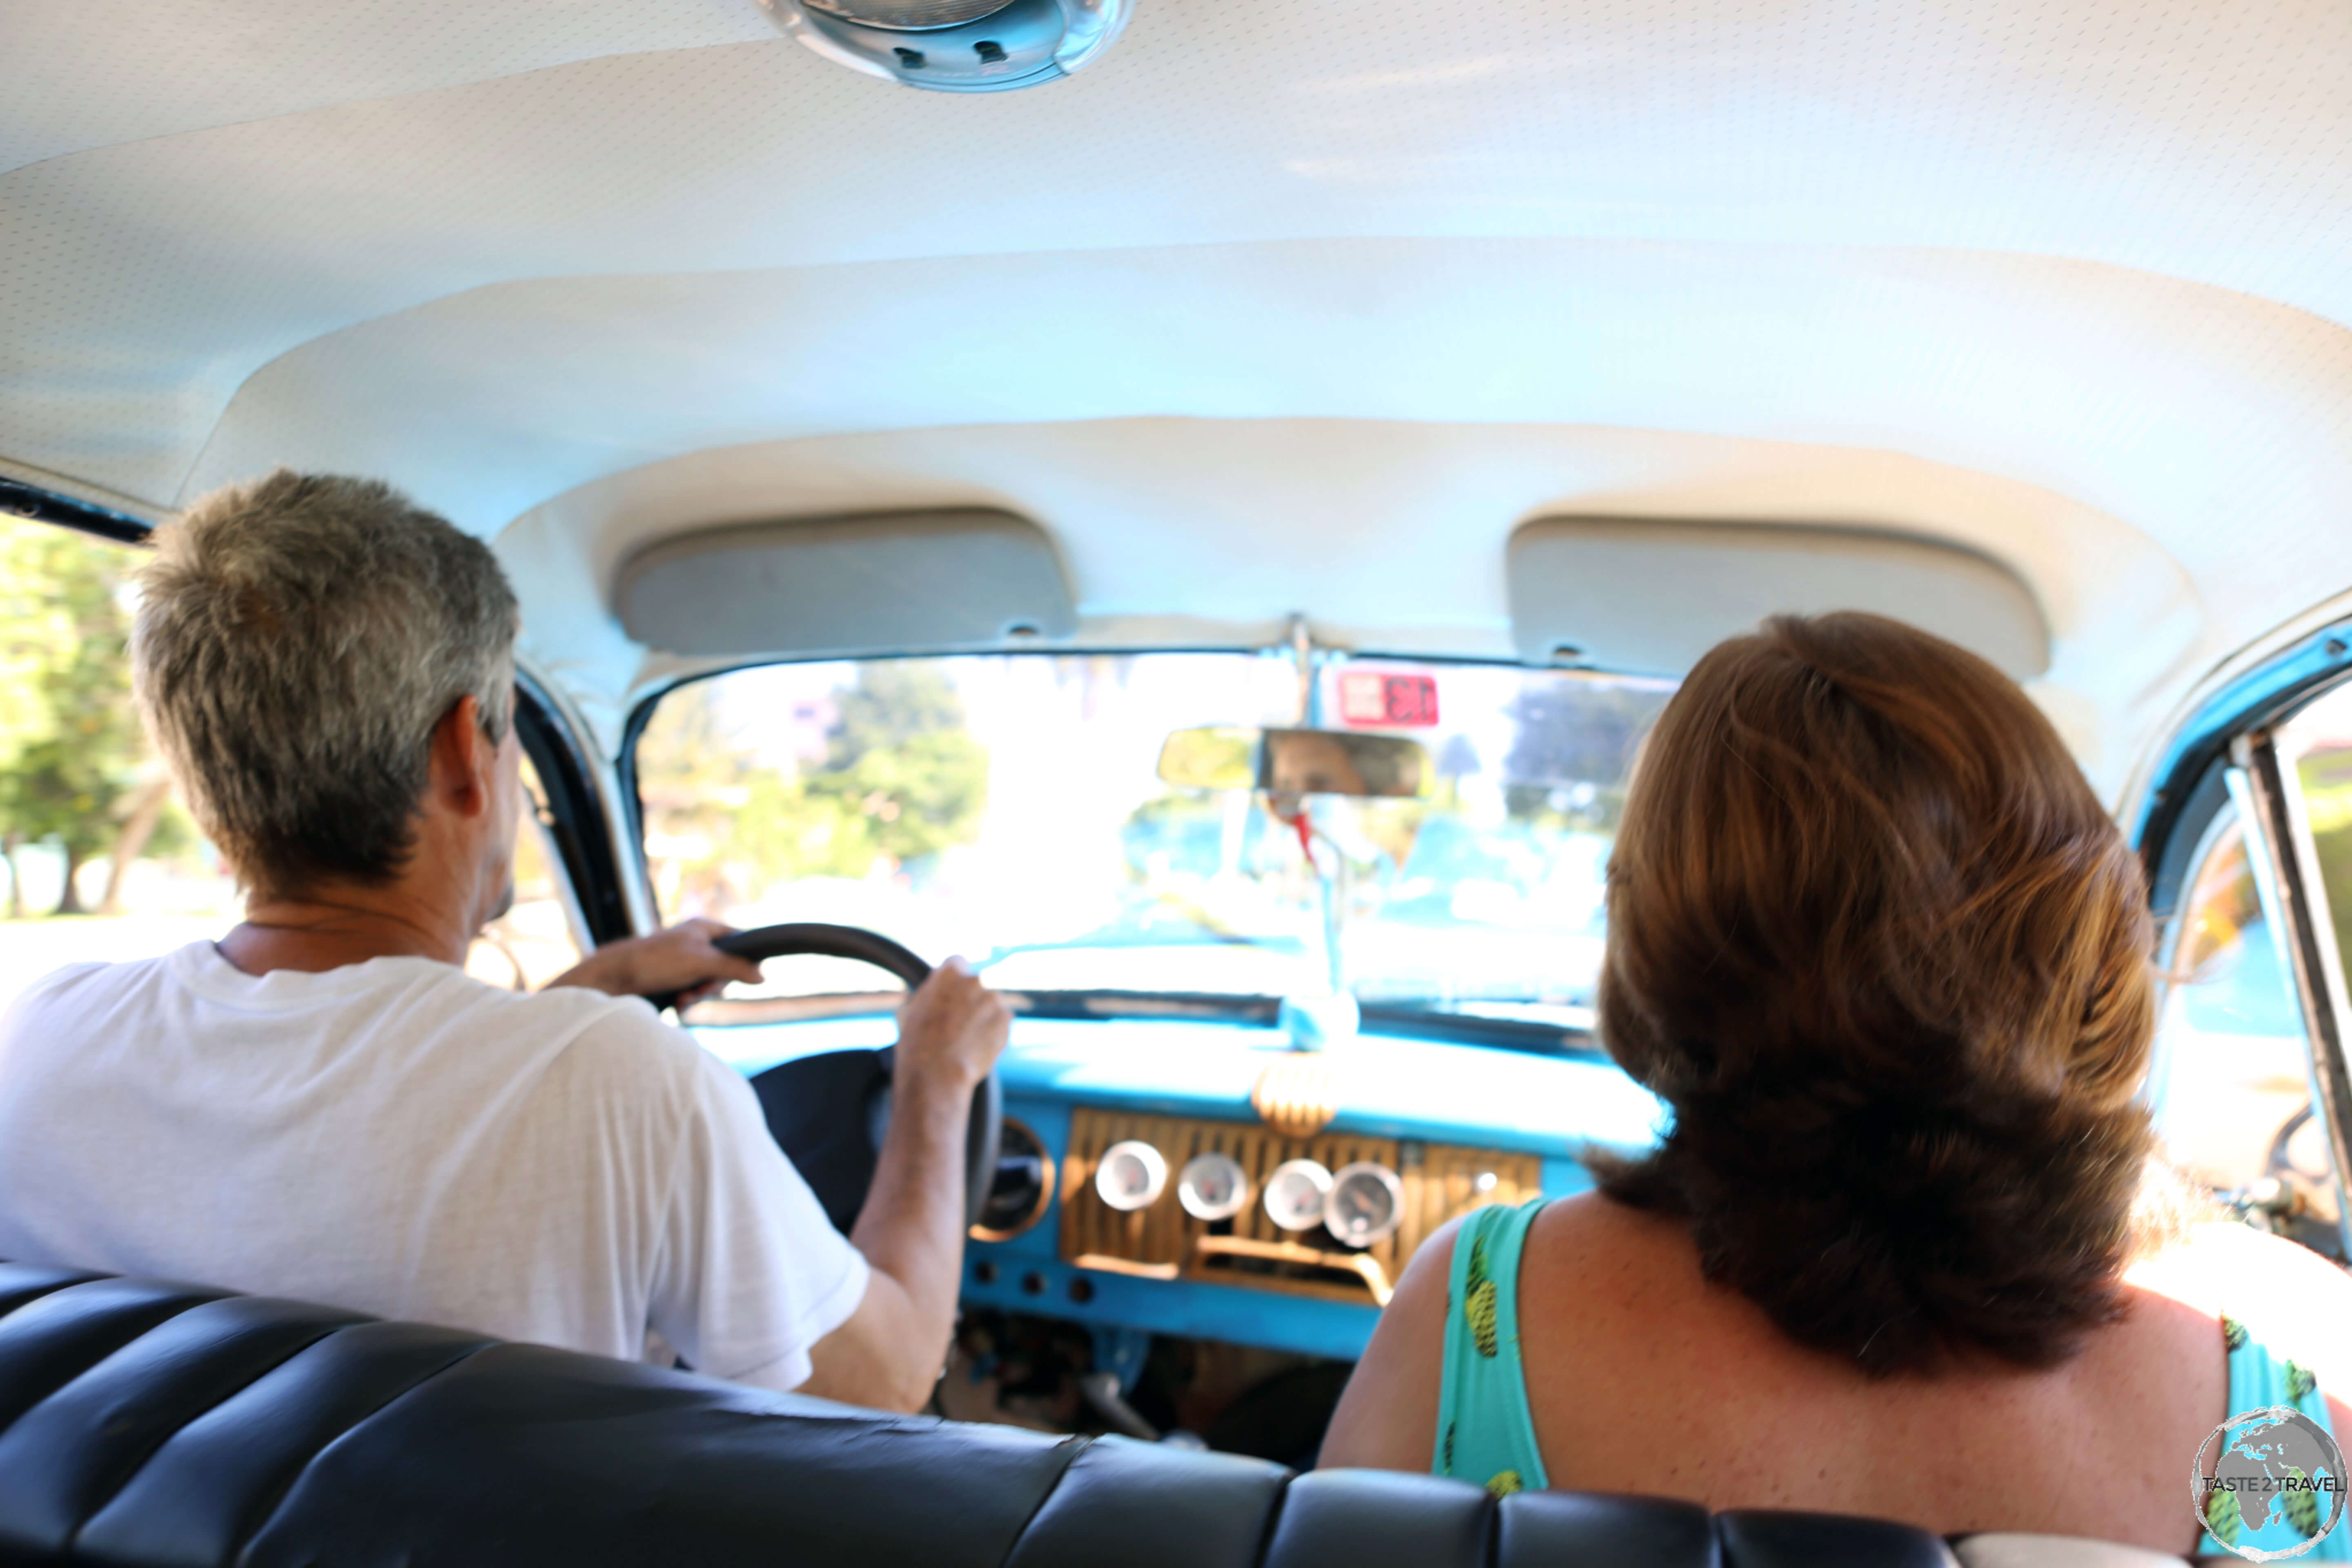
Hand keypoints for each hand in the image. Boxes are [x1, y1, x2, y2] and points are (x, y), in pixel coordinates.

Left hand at [542, 918, 764, 1004]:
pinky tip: (676, 1005)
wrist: (612, 978)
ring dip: (698, 996)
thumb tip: (763, 976)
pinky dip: (686, 1001)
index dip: (744, 960)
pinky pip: (691, 993)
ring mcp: (683, 962)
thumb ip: (734, 968)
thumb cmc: (655, 961)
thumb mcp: (701, 963)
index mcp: (703, 929)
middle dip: (713, 985)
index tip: (741, 976)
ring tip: (682, 999)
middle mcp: (695, 943)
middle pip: (725, 968)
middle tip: (700, 990)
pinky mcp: (671, 980)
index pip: (739, 940)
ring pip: (707, 984)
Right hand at [892, 957, 1010, 1097]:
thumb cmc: (917, 1045)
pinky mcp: (1006, 1019)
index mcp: (948, 973)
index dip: (953, 981)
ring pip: (989, 1004)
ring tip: (966, 1040)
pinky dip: (993, 1031)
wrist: (937, 1072)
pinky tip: (977, 1046)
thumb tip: (936, 992)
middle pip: (974, 986)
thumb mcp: (911, 1010)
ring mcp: (993, 999)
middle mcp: (974, 980)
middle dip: (969, 1000)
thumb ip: (930, 994)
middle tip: (957, 1024)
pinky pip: (1000, 1021)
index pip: (957, 964)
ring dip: (982, 1016)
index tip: (951, 995)